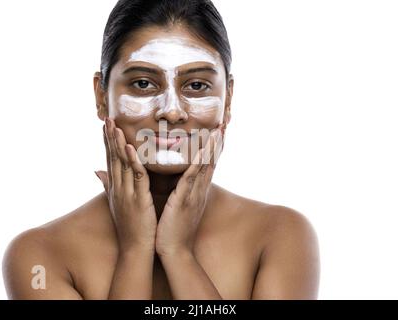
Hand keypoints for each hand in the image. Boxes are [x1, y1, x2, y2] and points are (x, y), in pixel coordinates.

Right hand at [95, 117, 156, 253]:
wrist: (135, 248)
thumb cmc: (130, 226)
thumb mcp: (117, 203)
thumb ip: (109, 185)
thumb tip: (97, 171)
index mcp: (115, 188)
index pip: (110, 160)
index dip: (107, 142)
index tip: (105, 125)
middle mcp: (117, 188)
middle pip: (112, 158)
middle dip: (109, 137)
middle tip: (107, 118)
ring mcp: (126, 193)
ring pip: (121, 164)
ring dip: (117, 144)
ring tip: (115, 126)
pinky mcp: (137, 199)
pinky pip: (135, 176)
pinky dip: (132, 161)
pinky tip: (129, 147)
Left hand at [155, 125, 224, 256]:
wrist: (174, 251)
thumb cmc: (173, 228)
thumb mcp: (179, 205)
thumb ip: (179, 190)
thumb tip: (177, 180)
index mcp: (197, 190)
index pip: (207, 163)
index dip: (213, 146)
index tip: (217, 129)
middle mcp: (199, 190)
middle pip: (211, 161)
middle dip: (217, 142)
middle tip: (224, 123)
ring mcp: (193, 195)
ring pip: (204, 167)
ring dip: (211, 148)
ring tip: (218, 130)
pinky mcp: (184, 201)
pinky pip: (191, 178)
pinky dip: (196, 163)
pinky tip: (201, 151)